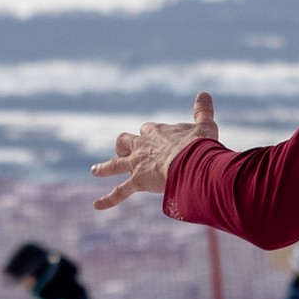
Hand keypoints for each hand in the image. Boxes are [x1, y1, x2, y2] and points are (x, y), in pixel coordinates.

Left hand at [91, 92, 220, 209]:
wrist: (191, 163)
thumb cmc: (199, 145)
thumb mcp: (204, 125)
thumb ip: (202, 111)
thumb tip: (204, 93)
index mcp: (157, 131)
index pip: (148, 129)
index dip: (149, 134)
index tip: (156, 138)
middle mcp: (143, 145)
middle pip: (126, 141)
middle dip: (122, 145)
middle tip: (122, 150)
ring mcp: (137, 164)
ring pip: (115, 164)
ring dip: (104, 168)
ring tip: (95, 170)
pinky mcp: (137, 181)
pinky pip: (120, 191)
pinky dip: (108, 199)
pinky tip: (97, 205)